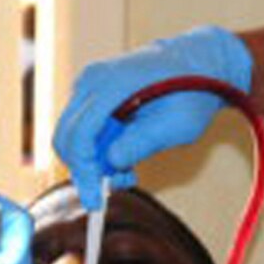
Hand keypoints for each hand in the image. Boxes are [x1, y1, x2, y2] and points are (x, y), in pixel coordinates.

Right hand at [52, 26, 253, 209]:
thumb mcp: (177, 124)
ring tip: (128, 171)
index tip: (94, 200)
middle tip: (116, 185)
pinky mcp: (91, 91)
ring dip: (92, 160)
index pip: (80, 134)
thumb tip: (110, 162)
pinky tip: (122, 154)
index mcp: (111, 84)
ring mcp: (88, 83)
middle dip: (85, 168)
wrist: (196, 62)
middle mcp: (91, 80)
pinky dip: (95, 147)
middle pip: (67, 136)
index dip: (84, 171)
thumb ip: (141, 142)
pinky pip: (81, 126)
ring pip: (71, 135)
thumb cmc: (192, 92)